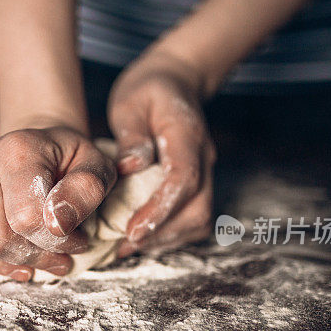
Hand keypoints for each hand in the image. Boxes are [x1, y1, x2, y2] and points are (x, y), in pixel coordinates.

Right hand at [0, 126, 116, 280]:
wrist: (37, 145)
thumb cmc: (68, 160)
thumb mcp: (96, 167)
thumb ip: (84, 191)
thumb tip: (57, 223)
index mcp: (16, 151)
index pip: (25, 219)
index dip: (55, 243)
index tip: (75, 242)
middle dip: (30, 259)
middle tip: (55, 257)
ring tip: (23, 264)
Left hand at [107, 50, 216, 256]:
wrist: (176, 84)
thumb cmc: (148, 91)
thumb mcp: (131, 102)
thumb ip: (132, 134)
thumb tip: (130, 166)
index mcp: (188, 135)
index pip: (184, 179)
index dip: (160, 209)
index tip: (133, 230)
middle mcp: (204, 158)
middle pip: (198, 208)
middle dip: (162, 233)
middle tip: (125, 245)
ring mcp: (205, 173)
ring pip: (199, 219)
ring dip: (166, 239)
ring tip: (128, 247)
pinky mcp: (199, 185)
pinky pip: (193, 219)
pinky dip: (169, 234)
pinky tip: (141, 238)